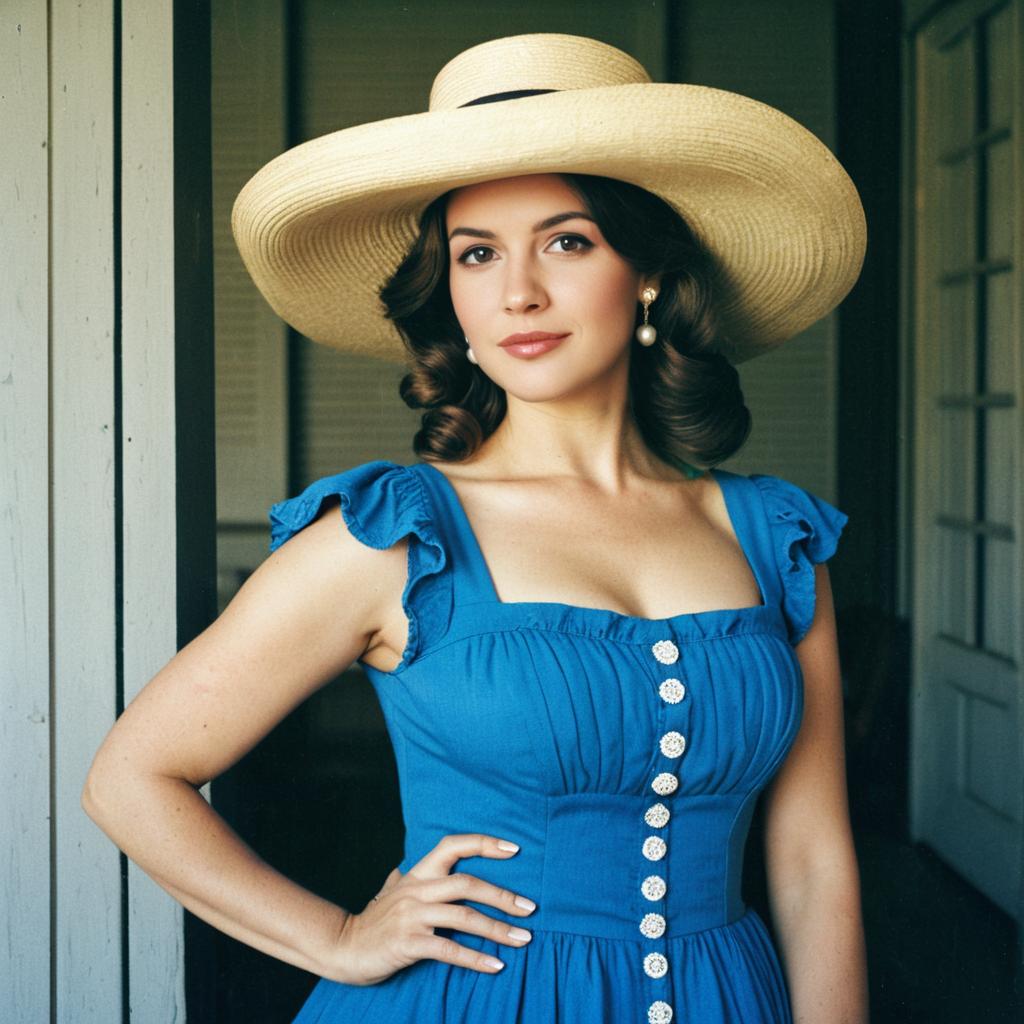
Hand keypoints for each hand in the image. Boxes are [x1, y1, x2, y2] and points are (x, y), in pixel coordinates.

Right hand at [325, 833, 535, 985]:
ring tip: (523, 939)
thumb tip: (404, 868)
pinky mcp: (408, 943)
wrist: (344, 947)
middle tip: (530, 908)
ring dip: (497, 928)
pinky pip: (449, 949)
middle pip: (467, 883)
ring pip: (463, 917)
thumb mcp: (393, 891)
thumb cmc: (376, 920)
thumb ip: (407, 879)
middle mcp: (417, 889)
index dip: (484, 843)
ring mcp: (412, 916)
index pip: (453, 846)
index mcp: (418, 874)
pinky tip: (496, 965)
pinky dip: (475, 958)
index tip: (514, 849)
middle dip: (502, 896)